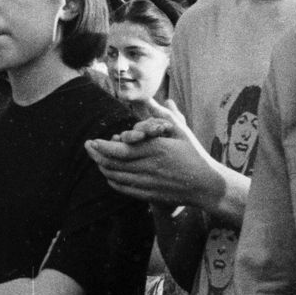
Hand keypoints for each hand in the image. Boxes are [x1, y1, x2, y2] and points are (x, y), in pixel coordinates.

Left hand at [84, 97, 222, 208]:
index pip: (120, 150)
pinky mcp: (150, 196)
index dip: (102, 146)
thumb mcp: (181, 131)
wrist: (207, 185)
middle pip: (113, 163)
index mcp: (156, 149)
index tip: (92, 141)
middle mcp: (150, 167)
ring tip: (96, 159)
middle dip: (96, 155)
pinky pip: (124, 189)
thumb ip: (163, 115)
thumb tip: (150, 98)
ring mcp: (149, 183)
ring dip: (102, 168)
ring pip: (116, 177)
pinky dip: (113, 181)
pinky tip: (109, 175)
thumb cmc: (195, 155)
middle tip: (87, 148)